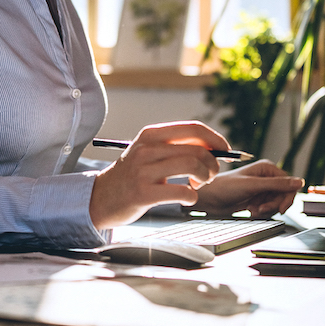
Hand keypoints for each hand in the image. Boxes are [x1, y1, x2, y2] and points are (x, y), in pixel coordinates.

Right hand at [88, 121, 231, 229]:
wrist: (100, 197)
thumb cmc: (132, 176)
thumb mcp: (148, 152)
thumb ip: (176, 147)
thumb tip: (215, 149)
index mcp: (150, 134)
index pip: (193, 128)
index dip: (216, 139)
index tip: (225, 151)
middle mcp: (147, 149)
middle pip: (197, 149)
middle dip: (213, 164)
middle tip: (210, 176)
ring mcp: (143, 171)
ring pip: (192, 166)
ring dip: (205, 178)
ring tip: (197, 185)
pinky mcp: (143, 193)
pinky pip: (182, 192)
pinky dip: (192, 196)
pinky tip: (187, 197)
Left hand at [190, 161, 303, 216]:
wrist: (209, 198)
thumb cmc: (225, 187)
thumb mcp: (253, 185)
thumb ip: (277, 185)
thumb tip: (300, 182)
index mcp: (268, 168)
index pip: (289, 184)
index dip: (287, 197)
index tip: (280, 208)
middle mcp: (266, 178)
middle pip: (284, 196)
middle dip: (274, 205)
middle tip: (262, 209)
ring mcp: (262, 189)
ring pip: (277, 204)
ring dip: (267, 210)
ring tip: (253, 209)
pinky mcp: (257, 199)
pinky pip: (269, 209)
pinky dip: (262, 212)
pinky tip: (250, 210)